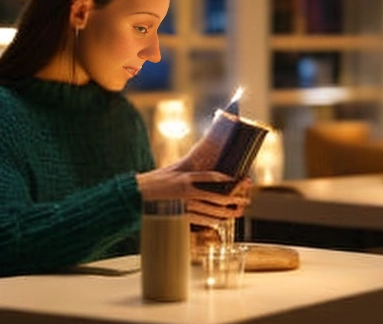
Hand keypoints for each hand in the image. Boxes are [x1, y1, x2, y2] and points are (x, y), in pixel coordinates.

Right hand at [135, 169, 251, 226]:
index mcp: (185, 178)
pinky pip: (201, 221)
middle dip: (234, 198)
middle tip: (245, 200)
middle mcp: (187, 193)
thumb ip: (189, 168)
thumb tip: (204, 160)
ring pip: (212, 211)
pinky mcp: (181, 217)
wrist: (137, 196)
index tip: (238, 179)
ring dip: (227, 213)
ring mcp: (185, 207)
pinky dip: (213, 221)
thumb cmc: (155, 181)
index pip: (211, 177)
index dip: (226, 178)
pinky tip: (221, 221)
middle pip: (217, 197)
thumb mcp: (173, 170)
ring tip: (238, 212)